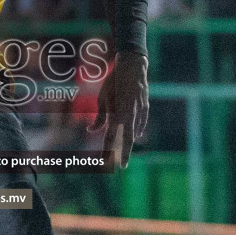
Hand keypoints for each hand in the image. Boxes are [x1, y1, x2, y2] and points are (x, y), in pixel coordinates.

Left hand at [92, 51, 148, 169]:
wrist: (132, 67)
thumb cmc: (113, 82)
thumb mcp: (102, 98)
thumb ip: (99, 117)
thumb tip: (90, 131)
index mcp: (116, 114)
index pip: (110, 137)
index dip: (106, 150)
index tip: (103, 162)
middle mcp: (128, 116)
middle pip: (127, 139)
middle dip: (125, 154)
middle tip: (124, 167)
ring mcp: (139, 112)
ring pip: (135, 131)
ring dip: (131, 142)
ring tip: (127, 153)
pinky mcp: (145, 106)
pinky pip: (141, 122)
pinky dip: (138, 129)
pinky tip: (137, 134)